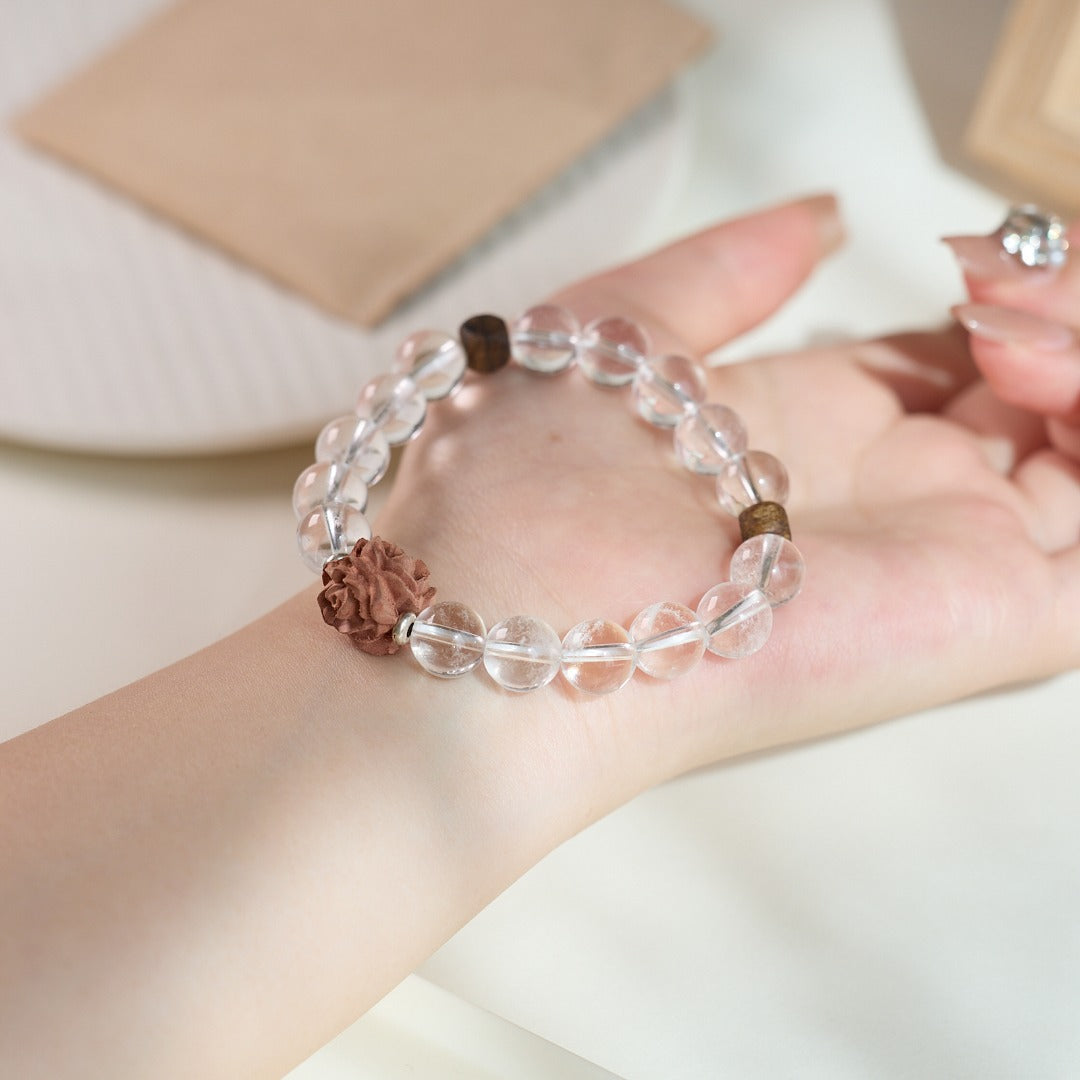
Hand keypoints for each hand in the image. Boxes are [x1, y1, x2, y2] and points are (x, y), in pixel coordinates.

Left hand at [377, 196, 1079, 791]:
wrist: (501, 616)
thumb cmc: (521, 484)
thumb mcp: (618, 330)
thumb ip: (725, 270)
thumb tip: (825, 220)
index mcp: (803, 441)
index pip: (944, 365)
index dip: (984, 301)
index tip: (969, 256)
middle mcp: (879, 501)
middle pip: (1036, 401)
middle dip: (1050, 318)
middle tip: (991, 281)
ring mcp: (939, 561)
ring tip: (1004, 320)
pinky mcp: (982, 618)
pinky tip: (1035, 365)